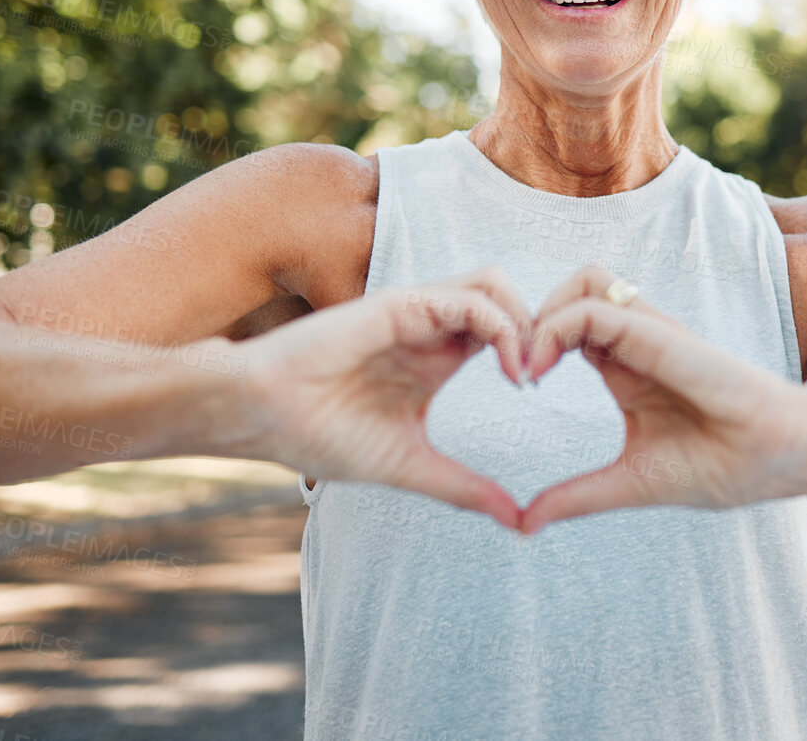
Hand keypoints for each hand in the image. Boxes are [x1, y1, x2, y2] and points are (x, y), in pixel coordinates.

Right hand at [241, 266, 534, 531]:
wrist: (262, 416)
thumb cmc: (321, 435)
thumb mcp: (410, 466)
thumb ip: (465, 487)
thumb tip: (518, 521)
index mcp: (436, 357)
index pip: (504, 332)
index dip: (534, 353)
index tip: (540, 397)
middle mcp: (431, 327)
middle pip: (508, 298)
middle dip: (541, 329)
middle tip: (543, 377)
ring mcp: (417, 312)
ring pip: (494, 284)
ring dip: (524, 321)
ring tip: (526, 371)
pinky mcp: (401, 305)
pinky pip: (468, 299)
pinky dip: (501, 326)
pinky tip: (507, 368)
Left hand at [517, 265, 806, 534]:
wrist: (783, 459)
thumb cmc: (721, 466)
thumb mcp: (630, 483)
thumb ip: (577, 496)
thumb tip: (523, 523)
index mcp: (625, 367)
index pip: (567, 325)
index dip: (532, 343)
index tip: (514, 384)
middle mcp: (635, 341)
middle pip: (570, 290)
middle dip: (530, 318)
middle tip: (513, 368)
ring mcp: (651, 333)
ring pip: (584, 280)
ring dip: (545, 312)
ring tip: (527, 364)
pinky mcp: (663, 336)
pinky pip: (600, 308)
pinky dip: (560, 326)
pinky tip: (541, 367)